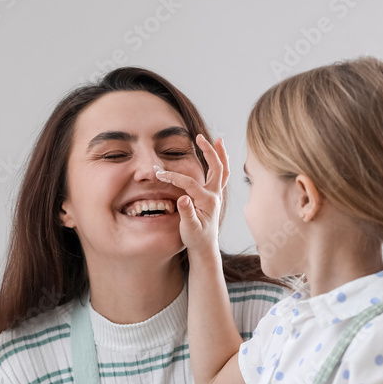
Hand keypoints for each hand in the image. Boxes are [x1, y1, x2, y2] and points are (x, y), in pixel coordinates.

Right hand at [154, 134, 228, 255]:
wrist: (205, 246)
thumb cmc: (196, 238)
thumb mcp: (189, 228)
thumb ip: (187, 213)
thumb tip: (182, 199)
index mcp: (208, 201)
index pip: (189, 183)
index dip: (173, 177)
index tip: (159, 174)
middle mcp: (215, 196)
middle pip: (216, 168)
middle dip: (208, 151)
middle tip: (199, 137)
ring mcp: (217, 195)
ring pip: (223, 170)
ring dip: (220, 154)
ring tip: (217, 139)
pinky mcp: (215, 196)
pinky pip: (222, 176)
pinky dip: (221, 163)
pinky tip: (220, 154)